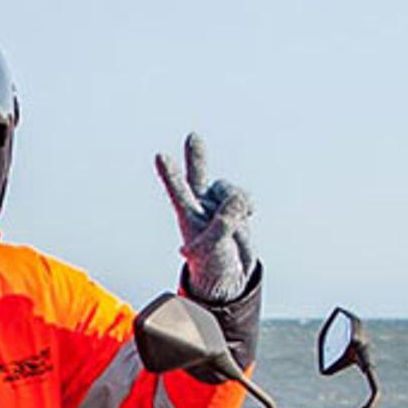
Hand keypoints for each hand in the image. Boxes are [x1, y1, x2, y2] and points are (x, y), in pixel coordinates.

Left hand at [153, 132, 256, 302]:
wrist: (228, 269)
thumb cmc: (211, 262)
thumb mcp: (213, 248)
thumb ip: (223, 224)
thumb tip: (238, 200)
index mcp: (188, 214)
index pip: (178, 192)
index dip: (170, 174)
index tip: (160, 156)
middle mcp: (200, 202)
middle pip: (198, 174)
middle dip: (196, 156)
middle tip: (193, 137)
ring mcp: (218, 201)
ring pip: (230, 191)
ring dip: (235, 206)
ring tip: (232, 228)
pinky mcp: (236, 204)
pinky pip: (245, 198)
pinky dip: (247, 208)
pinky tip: (244, 217)